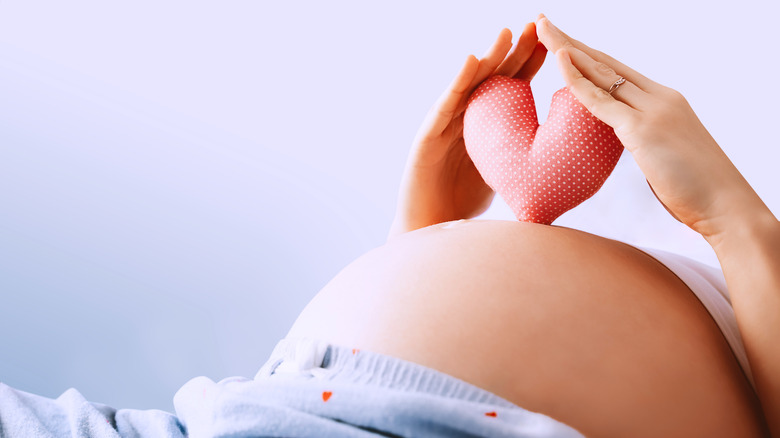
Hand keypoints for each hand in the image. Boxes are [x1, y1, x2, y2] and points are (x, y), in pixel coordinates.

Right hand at [388, 23, 546, 238]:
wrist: (430, 231)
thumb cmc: (463, 208)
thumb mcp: (503, 176)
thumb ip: (522, 159)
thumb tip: (562, 157)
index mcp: (484, 125)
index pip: (512, 87)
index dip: (531, 65)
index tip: (554, 42)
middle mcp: (463, 119)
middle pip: (492, 78)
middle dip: (514, 52)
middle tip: (535, 26)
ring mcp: (443, 126)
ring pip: (468, 86)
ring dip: (488, 57)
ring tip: (506, 34)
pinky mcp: (426, 138)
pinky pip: (444, 107)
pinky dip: (456, 84)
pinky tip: (470, 63)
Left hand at [535, 15, 774, 241]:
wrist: (726, 205)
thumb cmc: (696, 188)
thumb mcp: (665, 153)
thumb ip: (644, 139)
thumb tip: (630, 142)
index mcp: (663, 101)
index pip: (616, 70)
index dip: (587, 55)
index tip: (562, 42)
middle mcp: (658, 98)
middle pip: (605, 62)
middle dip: (571, 42)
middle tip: (543, 22)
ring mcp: (651, 111)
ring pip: (601, 73)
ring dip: (568, 50)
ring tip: (542, 29)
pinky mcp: (643, 129)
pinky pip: (601, 100)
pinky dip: (578, 80)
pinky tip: (560, 61)